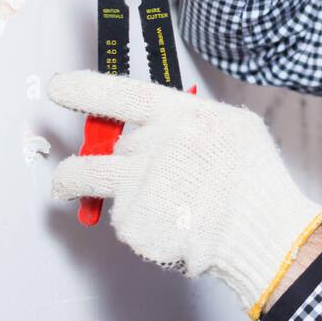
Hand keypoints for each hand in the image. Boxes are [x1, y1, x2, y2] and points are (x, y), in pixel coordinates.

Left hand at [47, 70, 321, 319]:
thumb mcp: (233, 127)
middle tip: (108, 169)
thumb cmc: (254, 181)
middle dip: (105, 157)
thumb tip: (159, 124)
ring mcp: (138, 187)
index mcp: (178, 116)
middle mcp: (152, 146)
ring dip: (72, 181)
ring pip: (89, 177)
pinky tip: (166, 223)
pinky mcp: (132, 223)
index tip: (60, 87)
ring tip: (68, 187)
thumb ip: (190, 120)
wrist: (261, 233)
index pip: (120, 93)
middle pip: (109, 146)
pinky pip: (122, 217)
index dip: (84, 88)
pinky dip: (137, 221)